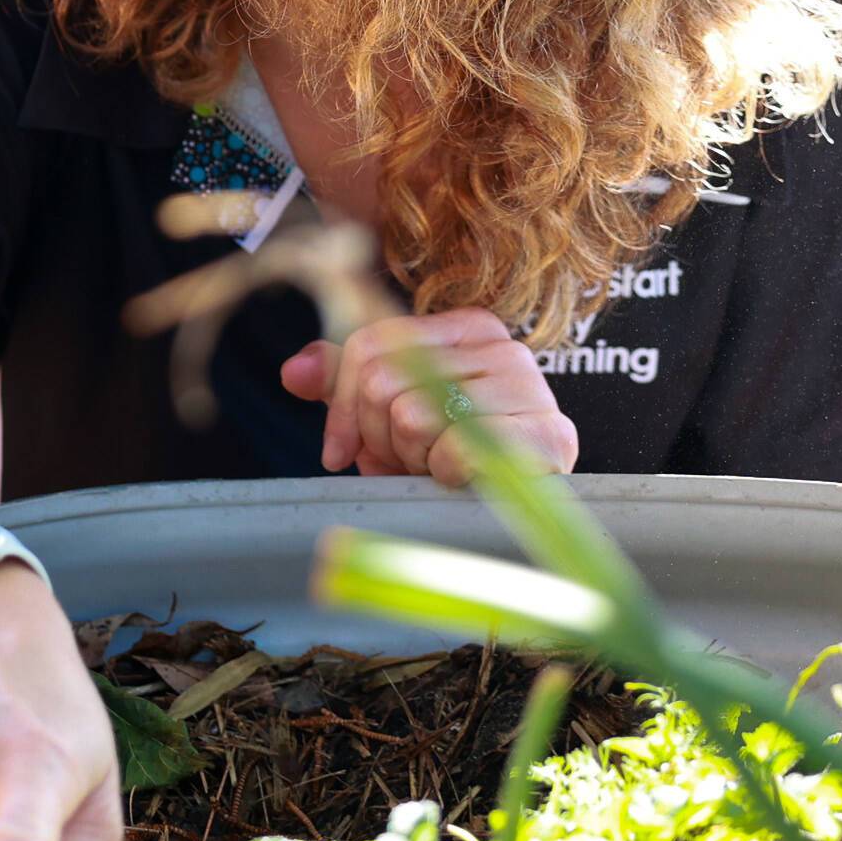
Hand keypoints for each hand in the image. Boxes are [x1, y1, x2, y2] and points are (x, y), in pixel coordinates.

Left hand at [282, 310, 576, 484]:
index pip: (369, 345)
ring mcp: (531, 387)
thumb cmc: (456, 458)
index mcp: (465, 328)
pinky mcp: (548, 435)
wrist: (528, 512)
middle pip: (383, 383)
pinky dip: (446, 477)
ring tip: (437, 469)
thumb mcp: (392, 415)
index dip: (340, 406)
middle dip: (380, 439)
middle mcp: (502, 346)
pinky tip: (464, 481)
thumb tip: (293, 372)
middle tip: (408, 461)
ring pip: (413, 417)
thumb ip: (345, 385)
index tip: (339, 453)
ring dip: (414, 460)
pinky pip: (455, 452)